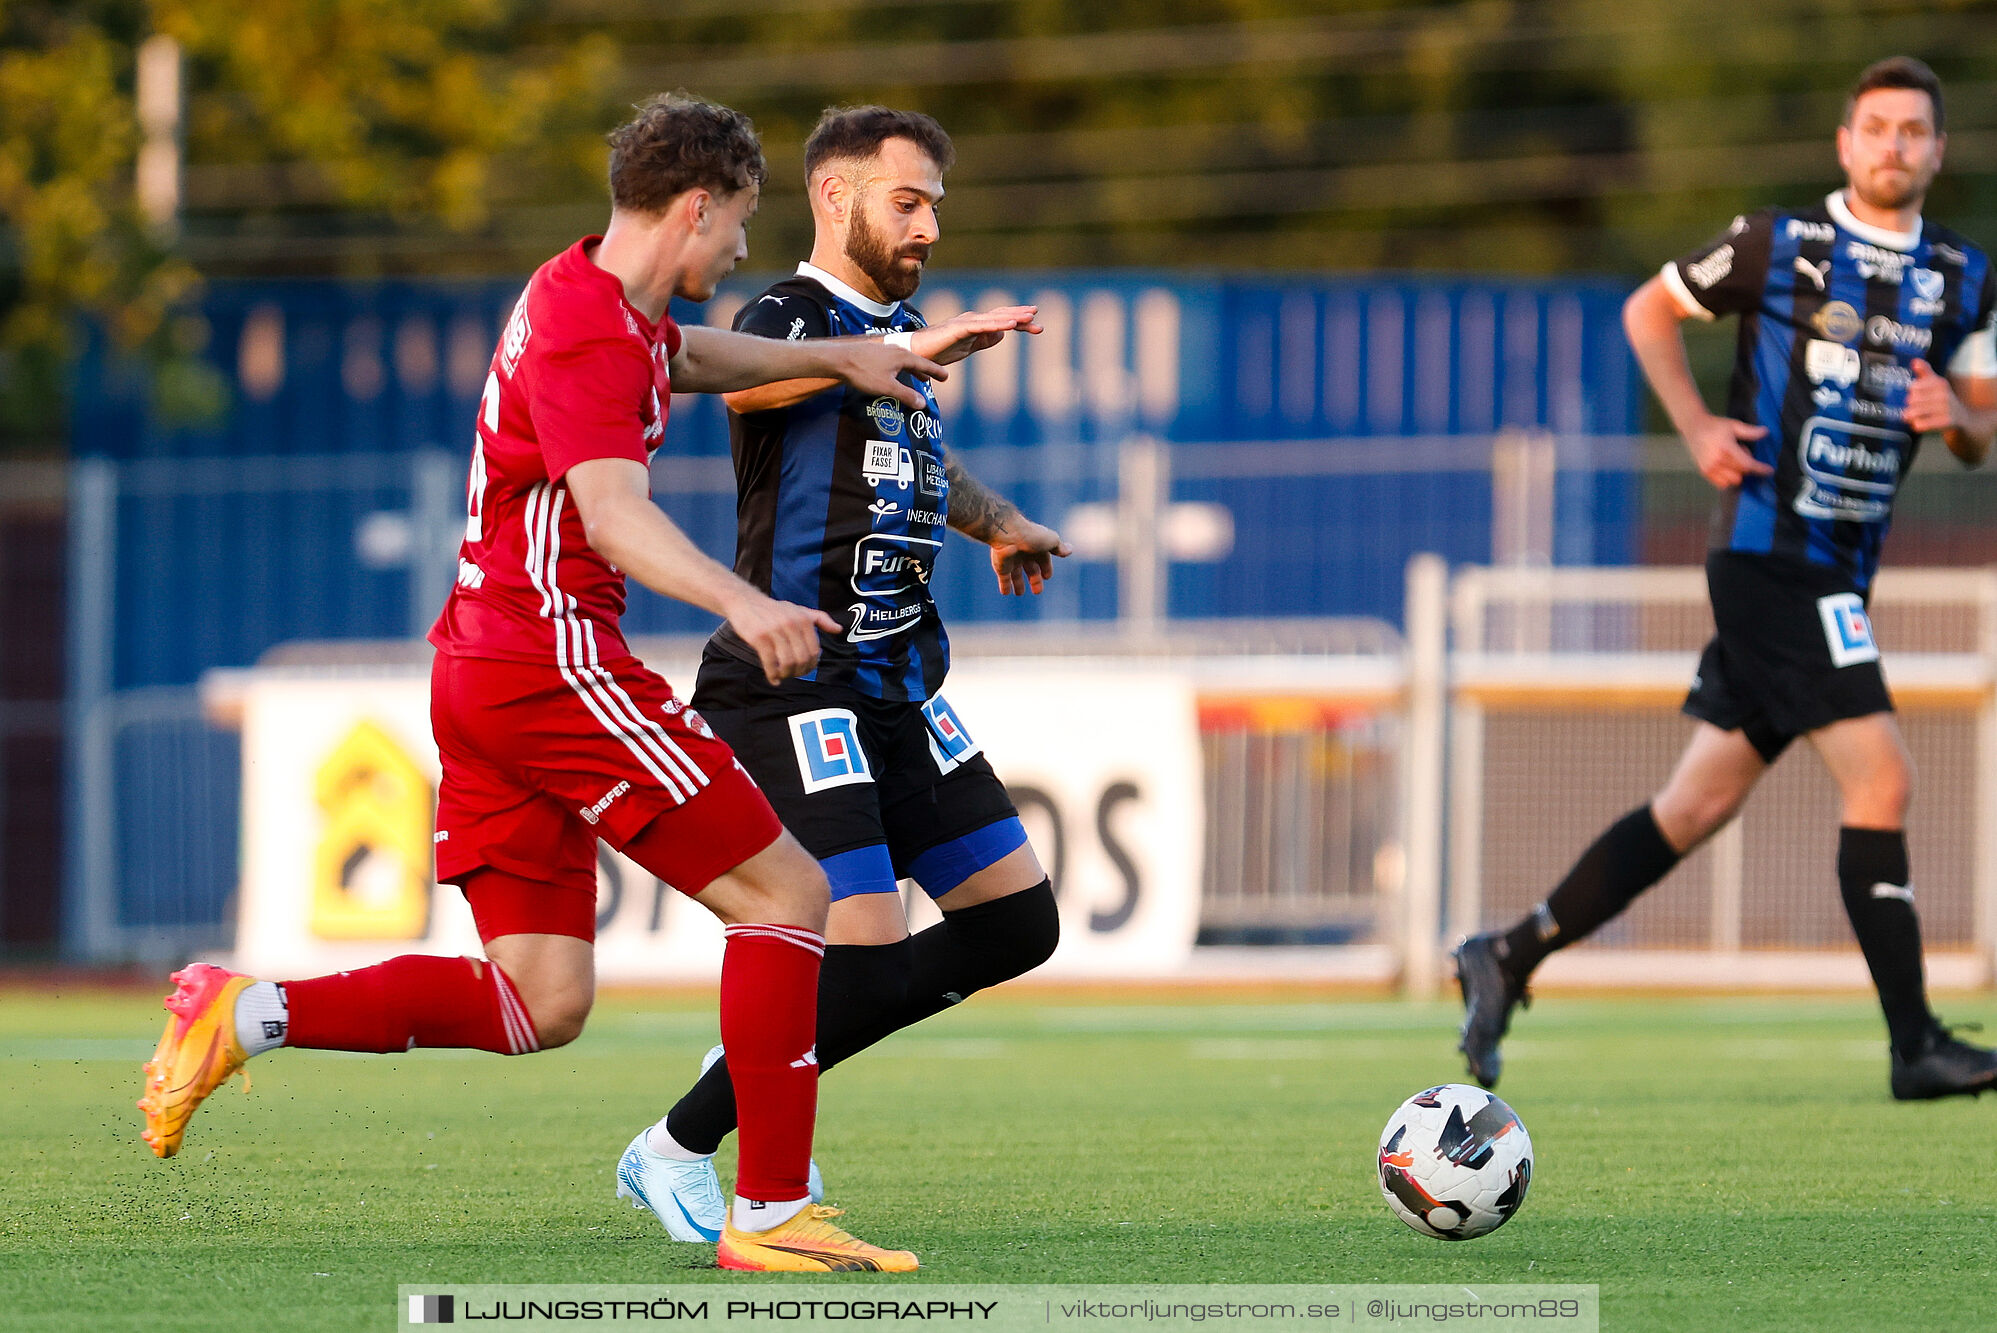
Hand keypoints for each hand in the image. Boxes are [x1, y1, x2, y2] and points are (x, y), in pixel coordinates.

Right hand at [722, 590, 840, 684]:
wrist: (745, 601)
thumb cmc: (774, 609)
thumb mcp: (799, 610)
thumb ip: (820, 619)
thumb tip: (839, 630)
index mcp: (804, 619)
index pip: (814, 651)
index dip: (811, 665)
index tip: (805, 670)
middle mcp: (791, 624)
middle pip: (802, 659)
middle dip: (799, 672)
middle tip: (793, 675)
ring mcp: (774, 630)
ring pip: (787, 662)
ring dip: (786, 675)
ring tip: (783, 676)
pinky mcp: (759, 637)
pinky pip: (769, 662)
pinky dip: (773, 675)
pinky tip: (773, 679)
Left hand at [834, 340, 947, 411]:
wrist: (839, 358)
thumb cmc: (863, 372)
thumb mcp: (887, 387)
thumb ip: (906, 395)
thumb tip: (923, 404)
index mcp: (903, 356)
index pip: (925, 364)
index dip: (936, 371)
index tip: (946, 377)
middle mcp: (896, 350)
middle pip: (916, 361)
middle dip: (926, 370)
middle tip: (935, 377)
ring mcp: (885, 350)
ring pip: (904, 361)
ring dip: (913, 369)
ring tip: (918, 378)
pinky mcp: (874, 353)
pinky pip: (894, 361)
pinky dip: (900, 368)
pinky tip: (894, 374)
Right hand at [911, 306, 1042, 365]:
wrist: (916, 353)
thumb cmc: (939, 350)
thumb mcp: (968, 348)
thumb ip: (985, 340)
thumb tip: (1001, 335)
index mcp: (976, 326)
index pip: (1002, 322)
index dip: (1019, 323)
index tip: (1037, 327)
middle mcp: (973, 320)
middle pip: (1001, 317)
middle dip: (1020, 317)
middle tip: (1038, 316)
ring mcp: (966, 323)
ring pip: (994, 319)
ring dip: (1012, 317)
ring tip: (1030, 316)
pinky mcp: (959, 329)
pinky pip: (981, 326)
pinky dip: (996, 324)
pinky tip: (1009, 325)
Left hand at [988, 516, 1072, 595]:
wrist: (1008, 534)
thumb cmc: (1031, 536)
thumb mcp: (1051, 541)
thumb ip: (1059, 547)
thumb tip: (1070, 550)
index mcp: (1037, 547)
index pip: (1043, 560)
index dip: (1046, 568)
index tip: (1047, 576)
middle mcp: (1024, 554)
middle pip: (1031, 569)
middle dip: (1035, 580)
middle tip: (1037, 591)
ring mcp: (1012, 560)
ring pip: (1016, 575)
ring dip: (1018, 584)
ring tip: (1019, 593)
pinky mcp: (1001, 567)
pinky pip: (1004, 579)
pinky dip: (1005, 586)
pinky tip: (1006, 592)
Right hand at [1682, 413, 1771, 488]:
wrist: (1694, 427)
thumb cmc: (1716, 425)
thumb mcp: (1734, 425)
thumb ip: (1750, 431)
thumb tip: (1766, 432)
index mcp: (1725, 448)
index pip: (1746, 464)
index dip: (1760, 468)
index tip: (1770, 470)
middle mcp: (1717, 460)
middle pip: (1742, 473)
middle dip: (1746, 466)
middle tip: (1741, 452)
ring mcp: (1709, 468)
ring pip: (1733, 481)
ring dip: (1737, 473)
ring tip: (1731, 459)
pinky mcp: (1704, 472)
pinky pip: (1722, 484)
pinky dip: (1728, 478)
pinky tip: (1727, 467)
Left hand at [1903, 359, 1963, 433]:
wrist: (1962, 417)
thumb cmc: (1943, 399)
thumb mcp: (1936, 383)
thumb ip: (1925, 372)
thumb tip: (1915, 361)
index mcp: (1940, 383)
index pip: (1913, 387)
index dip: (1912, 393)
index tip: (1918, 396)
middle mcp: (1944, 394)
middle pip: (1911, 400)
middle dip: (1909, 406)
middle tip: (1915, 408)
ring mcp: (1945, 408)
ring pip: (1913, 413)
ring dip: (1910, 417)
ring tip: (1915, 417)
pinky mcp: (1945, 422)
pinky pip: (1920, 424)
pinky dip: (1917, 425)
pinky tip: (1922, 423)